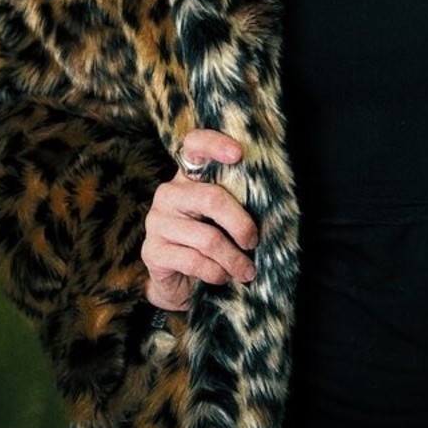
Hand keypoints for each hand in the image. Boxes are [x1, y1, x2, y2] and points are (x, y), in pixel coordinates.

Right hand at [141, 129, 258, 311]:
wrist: (180, 282)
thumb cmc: (211, 241)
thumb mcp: (224, 218)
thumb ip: (238, 203)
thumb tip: (275, 204)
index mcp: (188, 176)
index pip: (194, 145)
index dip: (215, 144)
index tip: (238, 154)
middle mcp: (168, 193)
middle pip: (212, 198)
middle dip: (241, 224)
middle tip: (254, 242)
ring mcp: (156, 221)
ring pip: (207, 237)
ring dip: (233, 258)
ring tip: (247, 271)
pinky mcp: (152, 251)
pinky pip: (194, 261)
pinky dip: (217, 272)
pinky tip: (223, 277)